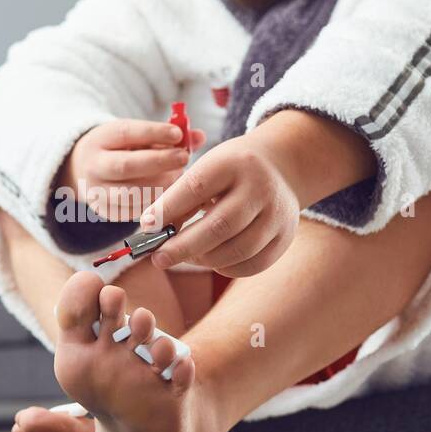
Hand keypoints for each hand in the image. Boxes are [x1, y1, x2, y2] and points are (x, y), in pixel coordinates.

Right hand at [60, 119, 206, 221]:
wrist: (86, 170)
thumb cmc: (124, 149)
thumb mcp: (138, 136)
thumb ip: (168, 136)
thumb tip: (199, 137)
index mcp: (101, 139)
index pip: (126, 133)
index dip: (153, 133)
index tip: (178, 134)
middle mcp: (94, 166)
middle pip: (126, 166)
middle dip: (159, 162)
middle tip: (184, 158)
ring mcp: (97, 192)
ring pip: (131, 193)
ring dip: (160, 187)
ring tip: (180, 179)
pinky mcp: (106, 212)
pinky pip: (134, 212)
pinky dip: (156, 205)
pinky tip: (172, 197)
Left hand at [138, 134, 299, 276]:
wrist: (281, 167)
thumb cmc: (232, 171)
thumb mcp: (208, 169)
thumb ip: (182, 197)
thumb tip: (155, 231)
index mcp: (234, 163)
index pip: (197, 187)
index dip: (169, 209)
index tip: (146, 226)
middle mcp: (260, 188)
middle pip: (219, 226)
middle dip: (183, 247)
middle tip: (158, 259)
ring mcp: (277, 214)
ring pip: (236, 250)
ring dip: (204, 260)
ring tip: (186, 257)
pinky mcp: (285, 237)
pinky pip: (252, 264)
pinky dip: (226, 268)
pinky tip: (212, 261)